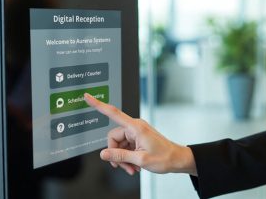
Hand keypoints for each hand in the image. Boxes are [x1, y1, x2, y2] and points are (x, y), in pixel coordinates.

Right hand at [83, 93, 197, 175]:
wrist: (177, 159)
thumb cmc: (165, 157)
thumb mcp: (140, 159)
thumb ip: (120, 156)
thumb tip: (103, 154)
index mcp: (135, 127)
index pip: (113, 113)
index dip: (98, 105)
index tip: (88, 97)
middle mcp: (135, 127)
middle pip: (113, 138)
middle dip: (117, 154)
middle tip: (124, 167)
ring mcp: (136, 133)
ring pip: (119, 145)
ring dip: (123, 158)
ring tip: (132, 168)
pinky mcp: (138, 138)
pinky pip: (126, 147)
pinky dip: (128, 158)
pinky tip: (134, 166)